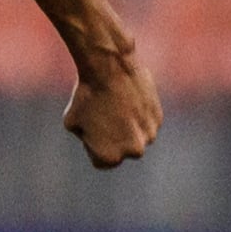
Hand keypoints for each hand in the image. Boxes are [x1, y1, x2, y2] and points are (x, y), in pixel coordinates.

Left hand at [64, 45, 161, 168]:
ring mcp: (149, 135)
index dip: (92, 144)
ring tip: (115, 105)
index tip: (90, 127)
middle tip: (103, 114)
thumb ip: (87, 138)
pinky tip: (127, 98)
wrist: (110, 70)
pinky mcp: (158, 119)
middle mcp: (134, 151)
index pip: (101, 161)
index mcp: (110, 157)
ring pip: (136, 136)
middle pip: (121, 150)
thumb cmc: (86, 97)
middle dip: (113, 138)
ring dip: (128, 126)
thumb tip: (100, 139)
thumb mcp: (72, 123)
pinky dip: (138, 114)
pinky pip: (145, 122)